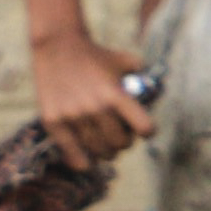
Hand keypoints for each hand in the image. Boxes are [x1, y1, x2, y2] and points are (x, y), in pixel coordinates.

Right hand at [30, 30, 149, 166]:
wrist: (59, 47)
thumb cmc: (97, 56)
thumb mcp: (127, 61)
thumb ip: (143, 77)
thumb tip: (157, 92)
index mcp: (117, 95)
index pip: (144, 128)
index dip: (147, 131)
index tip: (145, 130)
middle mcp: (96, 108)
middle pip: (120, 144)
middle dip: (125, 144)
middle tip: (122, 139)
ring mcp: (73, 117)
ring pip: (98, 151)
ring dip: (106, 152)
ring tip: (106, 148)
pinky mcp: (53, 122)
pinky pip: (71, 153)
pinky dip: (82, 161)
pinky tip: (87, 162)